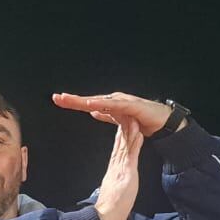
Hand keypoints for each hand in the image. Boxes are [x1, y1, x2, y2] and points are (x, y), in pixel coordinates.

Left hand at [52, 91, 182, 137]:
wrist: (161, 121)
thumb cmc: (140, 119)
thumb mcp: (119, 120)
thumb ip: (106, 115)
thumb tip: (93, 112)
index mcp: (109, 105)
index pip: (87, 104)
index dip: (73, 102)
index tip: (58, 100)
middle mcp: (113, 100)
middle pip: (90, 100)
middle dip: (74, 99)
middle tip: (57, 98)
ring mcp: (122, 101)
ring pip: (100, 101)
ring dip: (86, 101)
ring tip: (71, 101)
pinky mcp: (132, 106)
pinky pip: (115, 106)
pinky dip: (103, 105)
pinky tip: (92, 105)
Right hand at [91, 115, 142, 219]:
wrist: (104, 218)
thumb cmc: (110, 208)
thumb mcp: (113, 190)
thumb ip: (115, 180)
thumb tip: (117, 174)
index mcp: (114, 168)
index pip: (118, 146)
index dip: (121, 131)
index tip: (122, 119)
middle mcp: (116, 165)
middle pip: (120, 140)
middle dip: (122, 124)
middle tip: (124, 108)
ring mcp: (121, 167)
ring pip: (125, 143)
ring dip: (128, 127)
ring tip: (131, 112)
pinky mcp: (126, 173)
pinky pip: (131, 153)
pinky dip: (133, 141)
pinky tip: (137, 130)